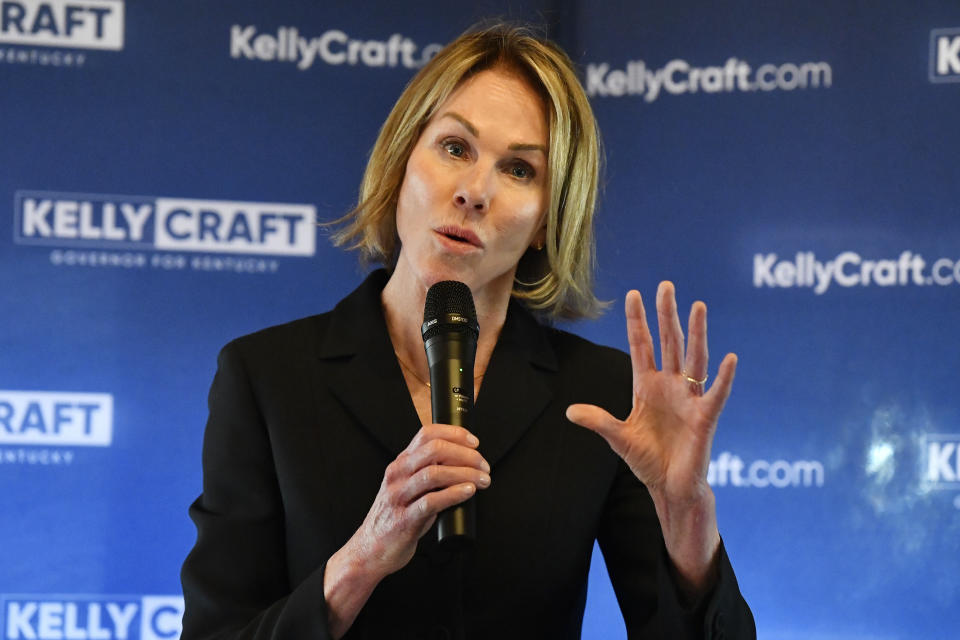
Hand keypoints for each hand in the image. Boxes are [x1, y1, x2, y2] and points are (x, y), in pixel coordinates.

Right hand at [351, 424, 490, 577]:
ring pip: (434, 473)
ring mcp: (398, 496)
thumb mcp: (410, 488)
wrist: (371, 550)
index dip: (454, 434)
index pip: (427, 434)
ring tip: (482, 480)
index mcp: (401, 463)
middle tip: (483, 466)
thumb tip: (464, 466)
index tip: (475, 443)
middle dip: (465, 455)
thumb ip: (429, 474)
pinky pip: (431, 501)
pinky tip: (468, 492)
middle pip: (434, 450)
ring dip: (465, 474)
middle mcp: (398, 474)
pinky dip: (453, 494)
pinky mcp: (404, 519)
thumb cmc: (396, 518)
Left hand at [566, 282, 736, 508]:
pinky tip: (729, 358)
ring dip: (696, 333)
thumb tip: (570, 411)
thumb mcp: (618, 438)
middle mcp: (670, 386)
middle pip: (669, 343)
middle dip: (666, 315)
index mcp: (647, 386)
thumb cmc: (648, 460)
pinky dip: (724, 377)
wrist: (669, 487)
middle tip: (666, 285)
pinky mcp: (705, 417)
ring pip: (694, 358)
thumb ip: (598, 421)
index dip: (637, 321)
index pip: (641, 346)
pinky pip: (716, 393)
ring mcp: (689, 398)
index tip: (633, 294)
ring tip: (698, 306)